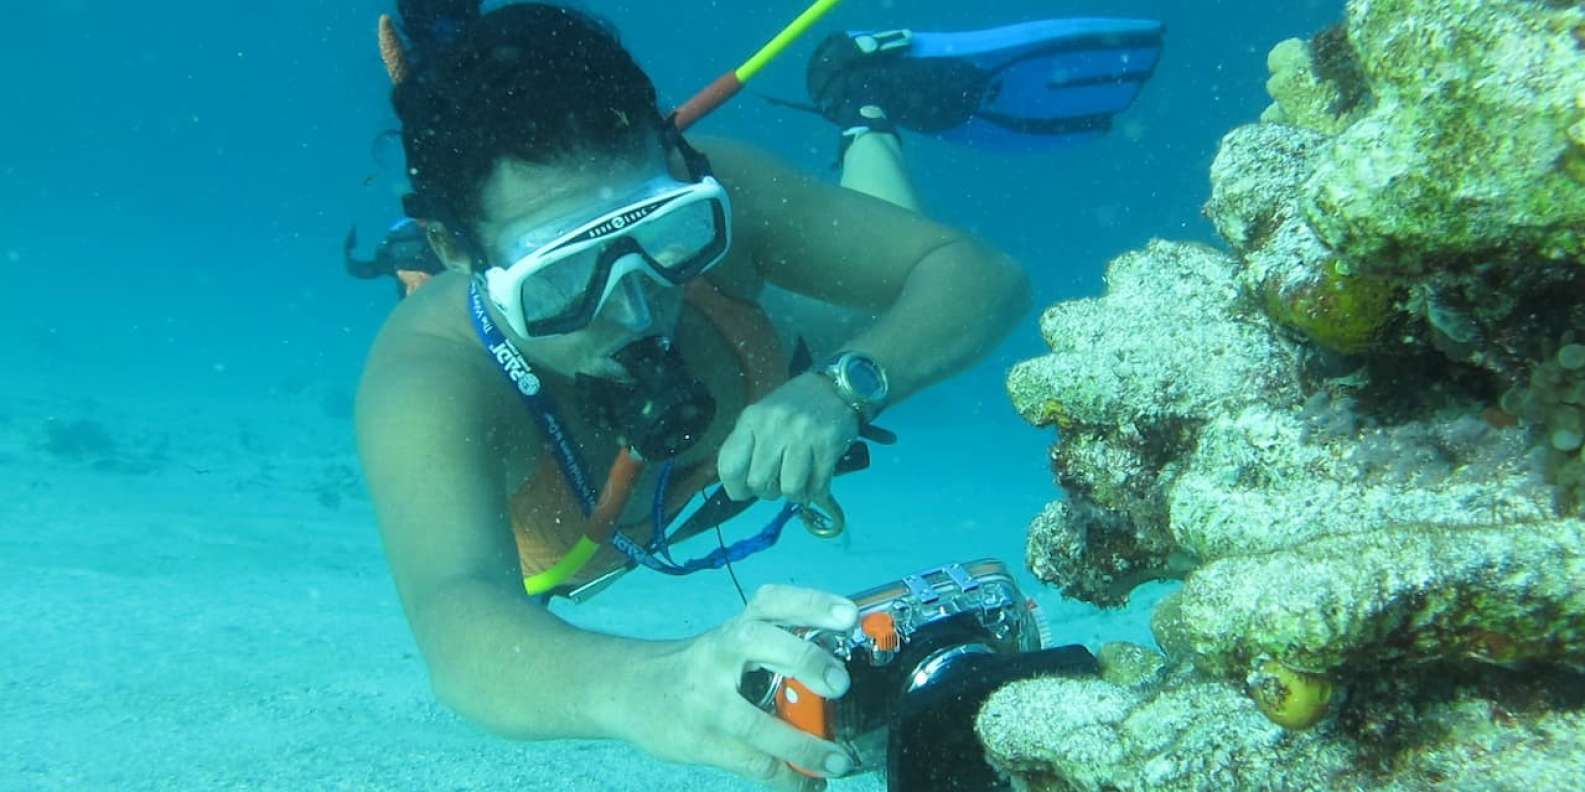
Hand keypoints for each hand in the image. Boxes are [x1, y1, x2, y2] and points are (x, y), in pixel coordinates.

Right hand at [618, 585, 860, 790]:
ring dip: (803, 745)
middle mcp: (718, 654)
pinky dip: (785, 775)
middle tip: (840, 683)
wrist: (626, 690)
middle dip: (805, 659)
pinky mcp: (701, 740)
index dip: (811, 604)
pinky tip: (807, 781)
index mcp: (733, 628)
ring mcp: (707, 701)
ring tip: (838, 760)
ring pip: (757, 723)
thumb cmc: (696, 667)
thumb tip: (838, 672)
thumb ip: (773, 652)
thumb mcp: (728, 647)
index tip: (848, 615)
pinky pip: (751, 762)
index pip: (772, 602)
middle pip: (759, 642)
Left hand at [718, 373, 858, 503]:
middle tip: (778, 482)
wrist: (836, 389)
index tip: (746, 491)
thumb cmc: (793, 407)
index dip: (736, 489)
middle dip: (769, 491)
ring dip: (795, 494)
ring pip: (790, 489)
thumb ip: (749, 447)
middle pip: (759, 483)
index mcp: (751, 419)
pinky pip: (817, 486)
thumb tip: (742, 489)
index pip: (729, 467)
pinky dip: (816, 491)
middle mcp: (773, 426)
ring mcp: (802, 435)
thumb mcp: (762, 417)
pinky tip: (816, 480)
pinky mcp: (828, 445)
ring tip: (799, 483)